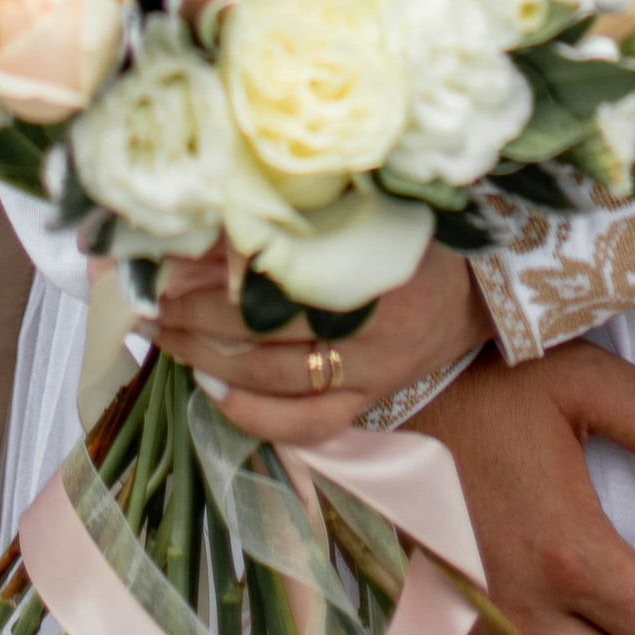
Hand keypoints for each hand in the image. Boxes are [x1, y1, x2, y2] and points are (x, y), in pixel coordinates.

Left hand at [150, 242, 487, 444]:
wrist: (484, 289)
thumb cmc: (416, 237)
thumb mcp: (370, 210)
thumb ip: (303, 217)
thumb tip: (213, 223)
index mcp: (377, 264)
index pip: (279, 277)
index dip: (215, 278)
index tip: (168, 270)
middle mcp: (376, 325)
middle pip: (267, 330)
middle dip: (197, 319)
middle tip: (151, 306)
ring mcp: (374, 371)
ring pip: (276, 378)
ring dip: (210, 360)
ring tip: (165, 339)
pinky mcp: (373, 402)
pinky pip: (309, 424)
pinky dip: (256, 416)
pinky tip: (214, 395)